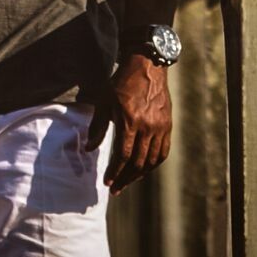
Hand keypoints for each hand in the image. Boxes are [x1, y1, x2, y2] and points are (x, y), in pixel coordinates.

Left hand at [87, 54, 170, 192]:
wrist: (147, 68)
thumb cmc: (121, 83)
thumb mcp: (103, 101)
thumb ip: (97, 127)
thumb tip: (89, 148)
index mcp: (129, 121)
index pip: (123, 155)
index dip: (115, 171)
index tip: (108, 182)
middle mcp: (147, 127)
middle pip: (137, 161)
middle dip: (125, 178)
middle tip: (115, 188)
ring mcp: (160, 127)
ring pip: (152, 160)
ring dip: (139, 175)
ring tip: (128, 182)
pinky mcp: (167, 126)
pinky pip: (163, 152)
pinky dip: (154, 164)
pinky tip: (144, 170)